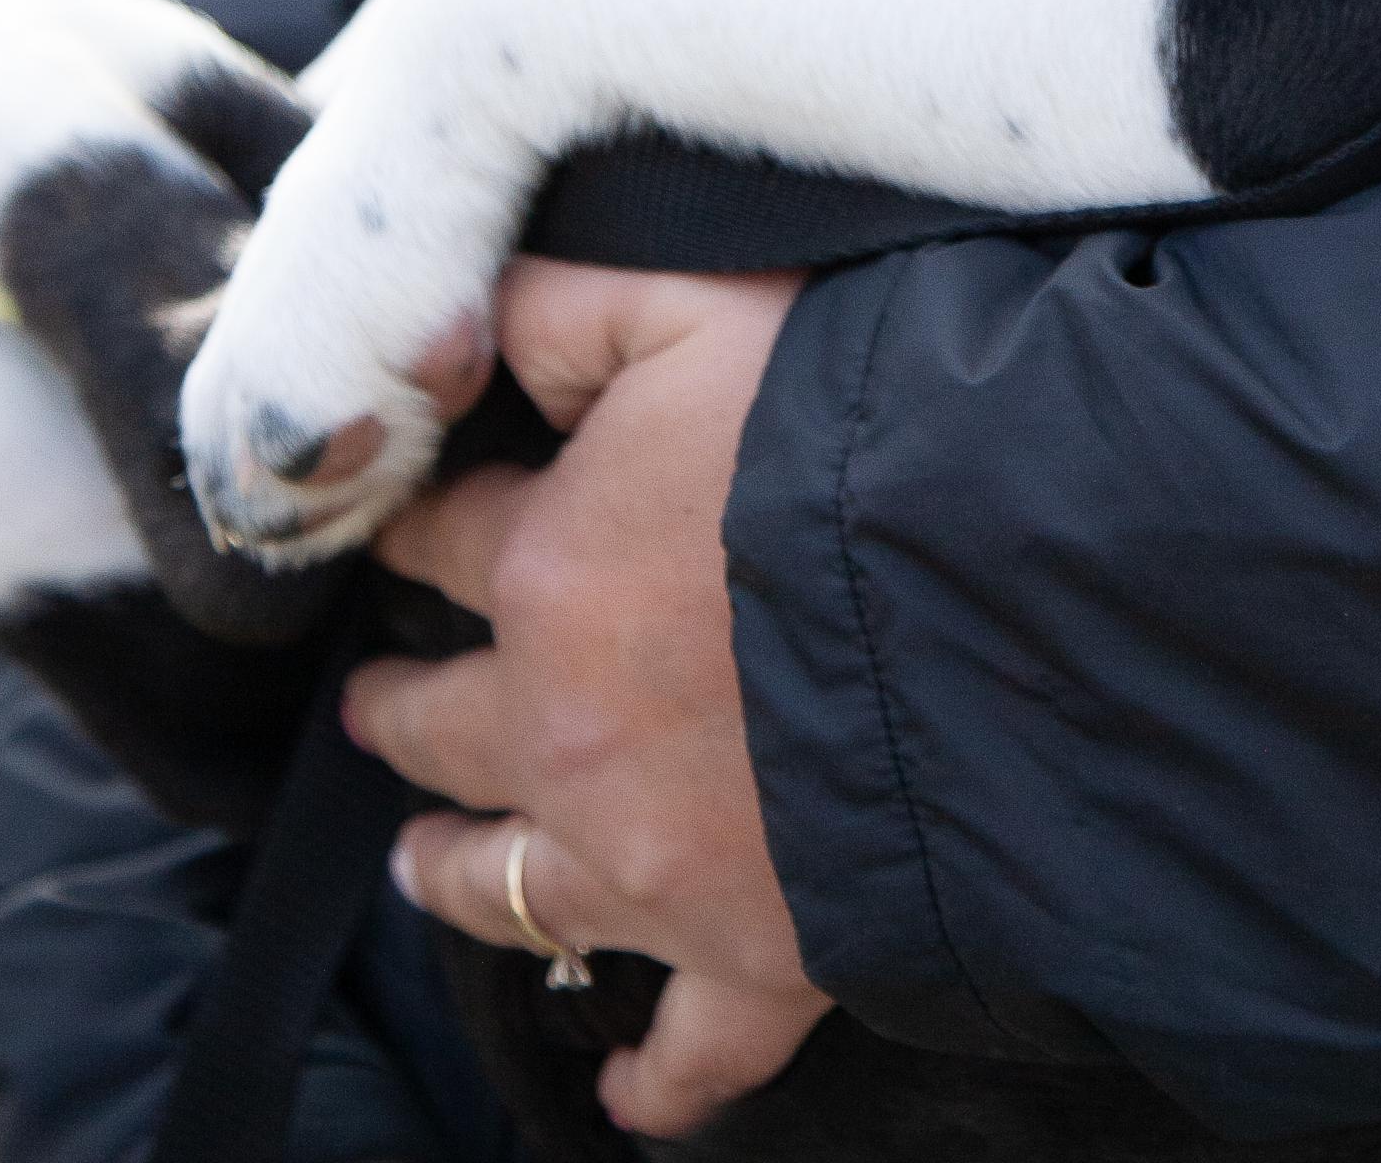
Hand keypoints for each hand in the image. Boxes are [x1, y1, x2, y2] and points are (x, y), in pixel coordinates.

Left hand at [347, 261, 829, 1140]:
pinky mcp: (756, 957)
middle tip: (379, 709)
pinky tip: (625, 1099)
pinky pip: (694, 1049)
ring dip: (462, 875)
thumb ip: (568, 298)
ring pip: (515, 888)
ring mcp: (653, 861)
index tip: (404, 528)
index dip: (420, 526)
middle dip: (404, 713)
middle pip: (446, 727)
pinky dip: (658, 1083)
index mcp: (548, 568)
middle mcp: (567, 730)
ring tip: (428, 861)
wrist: (1001, 594)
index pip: (445, 539)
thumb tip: (480, 303)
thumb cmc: (854, 426)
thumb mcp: (696, 297)